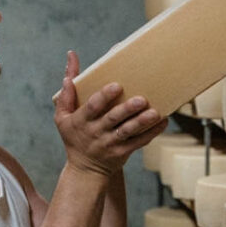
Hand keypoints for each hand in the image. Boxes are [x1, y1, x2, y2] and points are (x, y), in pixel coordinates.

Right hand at [53, 51, 167, 175]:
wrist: (85, 170)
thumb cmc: (74, 136)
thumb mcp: (63, 116)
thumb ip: (68, 88)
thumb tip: (71, 56)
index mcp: (81, 121)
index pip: (92, 107)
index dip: (104, 97)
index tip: (116, 86)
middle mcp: (95, 132)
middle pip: (113, 119)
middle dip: (127, 109)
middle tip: (142, 99)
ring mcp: (110, 144)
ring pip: (128, 132)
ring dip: (142, 122)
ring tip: (154, 112)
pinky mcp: (122, 152)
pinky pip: (138, 142)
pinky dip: (151, 133)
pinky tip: (162, 122)